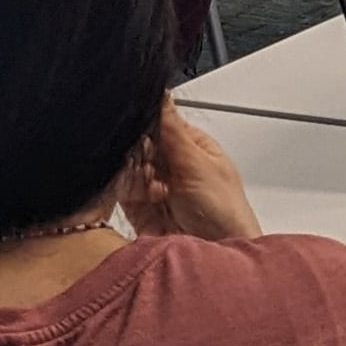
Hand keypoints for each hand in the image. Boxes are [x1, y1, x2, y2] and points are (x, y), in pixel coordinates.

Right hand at [120, 101, 260, 240]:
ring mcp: (154, 185)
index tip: (142, 128)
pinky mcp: (138, 207)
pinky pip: (120, 189)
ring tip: (156, 187)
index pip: (159, 121)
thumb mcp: (197, 163)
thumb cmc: (225, 211)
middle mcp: (171, 163)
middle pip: (139, 142)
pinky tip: (142, 193)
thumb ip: (172, 129)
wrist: (218, 252)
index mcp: (190, 146)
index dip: (148, 123)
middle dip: (141, 151)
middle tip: (152, 163)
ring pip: (128, 165)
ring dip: (138, 173)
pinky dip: (126, 188)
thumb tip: (162, 92)